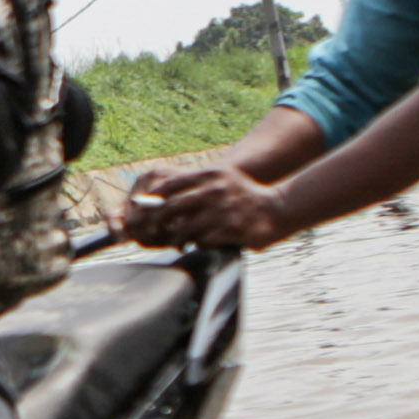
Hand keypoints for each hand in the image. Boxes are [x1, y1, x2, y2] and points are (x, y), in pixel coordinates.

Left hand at [123, 163, 292, 251]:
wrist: (277, 209)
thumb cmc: (242, 196)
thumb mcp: (221, 178)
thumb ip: (194, 185)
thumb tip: (156, 197)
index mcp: (210, 175)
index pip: (169, 184)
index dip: (151, 199)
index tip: (142, 212)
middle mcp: (215, 189)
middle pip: (171, 207)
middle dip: (156, 223)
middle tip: (149, 232)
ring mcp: (223, 210)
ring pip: (184, 228)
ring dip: (176, 238)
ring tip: (176, 243)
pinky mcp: (231, 229)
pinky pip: (202, 241)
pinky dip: (197, 244)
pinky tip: (199, 244)